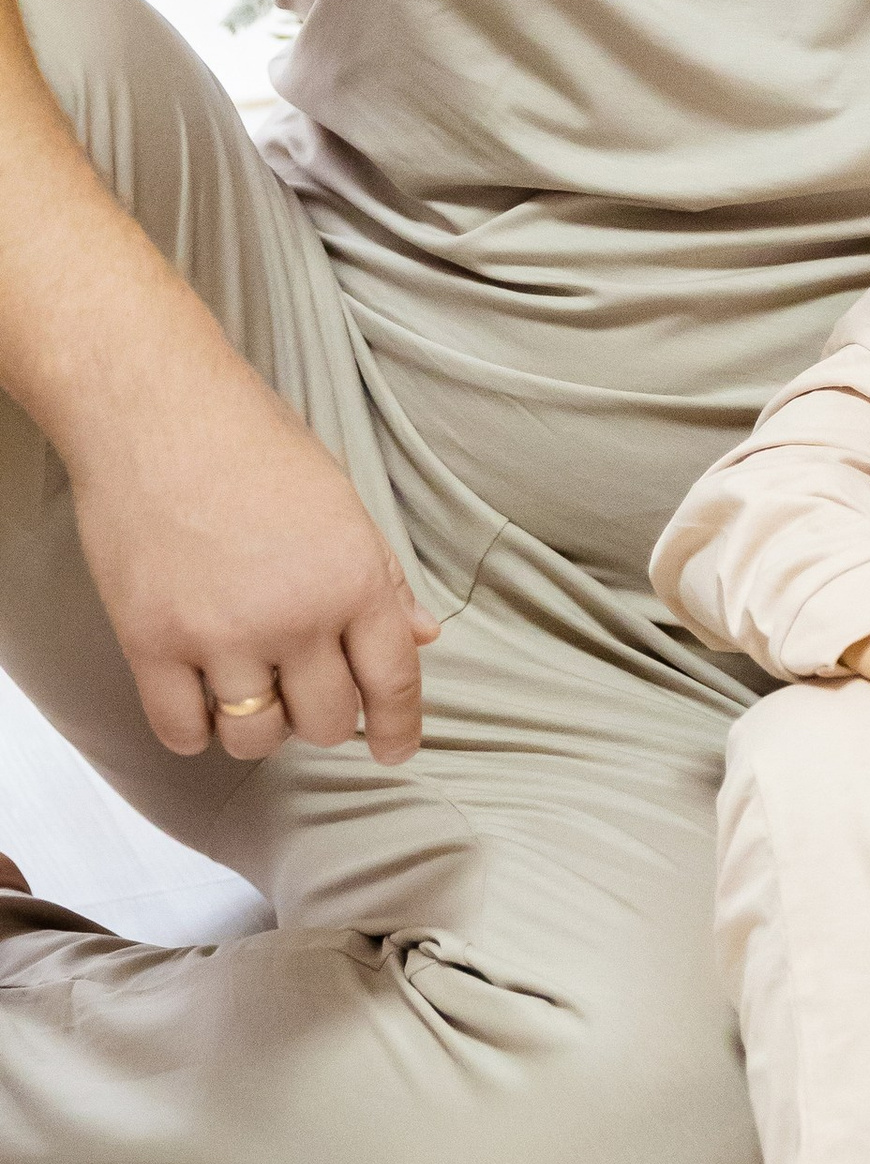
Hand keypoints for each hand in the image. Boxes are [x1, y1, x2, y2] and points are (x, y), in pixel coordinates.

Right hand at [67, 361, 436, 767]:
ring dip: (258, 727)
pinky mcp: (151, 643)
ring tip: (248, 688)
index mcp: (353, 579)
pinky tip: (199, 699)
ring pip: (256, 737)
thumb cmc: (254, 444)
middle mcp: (296, 617)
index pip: (394, 682)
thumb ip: (382, 580)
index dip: (400, 729)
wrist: (157, 411)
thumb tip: (424, 637)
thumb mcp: (342, 504)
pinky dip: (195, 729)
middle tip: (303, 689)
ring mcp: (221, 635)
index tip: (395, 751)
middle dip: (324, 718)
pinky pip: (182, 731)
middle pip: (328, 722)